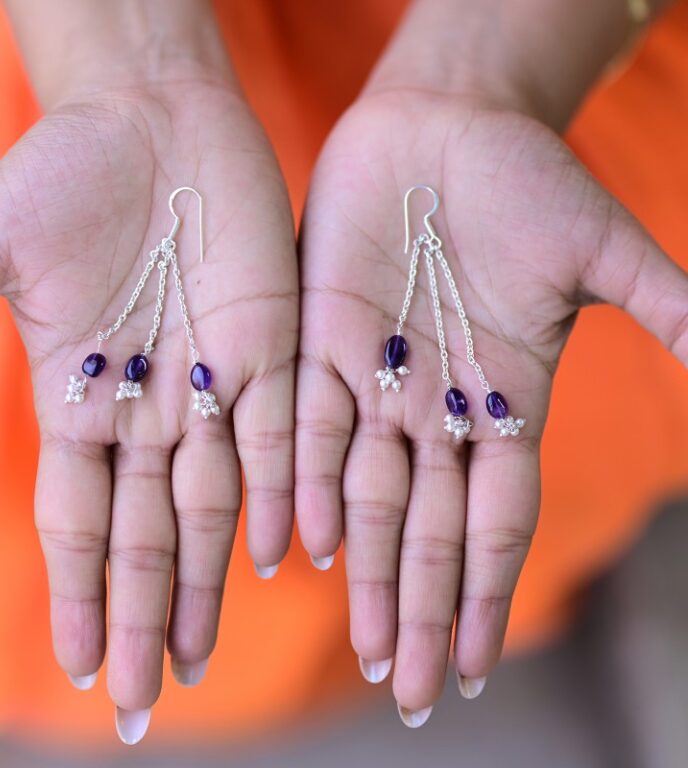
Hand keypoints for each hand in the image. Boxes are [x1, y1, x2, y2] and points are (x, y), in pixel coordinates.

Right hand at [0, 79, 296, 719]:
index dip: (77, 594)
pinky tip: (278, 554)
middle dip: (140, 613)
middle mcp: (151, 408)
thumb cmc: (66, 173)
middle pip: (145, 531)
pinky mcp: (273, 347)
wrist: (155, 122)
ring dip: (204, 579)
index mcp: (81, 398)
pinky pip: (279, 434)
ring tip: (196, 654)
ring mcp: (215, 383)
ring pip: (213, 502)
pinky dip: (278, 492)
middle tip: (142, 700)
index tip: (78, 665)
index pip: (78, 519)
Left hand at [296, 87, 687, 718]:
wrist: (442, 126)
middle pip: (427, 527)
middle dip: (418, 607)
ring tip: (361, 646)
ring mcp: (375, 378)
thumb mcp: (600, 245)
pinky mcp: (319, 339)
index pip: (497, 518)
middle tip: (407, 688)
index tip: (471, 663)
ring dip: (363, 569)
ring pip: (365, 493)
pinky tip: (298, 542)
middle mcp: (436, 407)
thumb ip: (664, 305)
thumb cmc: (526, 179)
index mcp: (505, 399)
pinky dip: (304, 481)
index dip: (485, 589)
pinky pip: (308, 424)